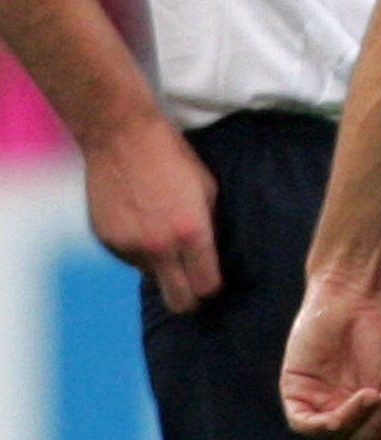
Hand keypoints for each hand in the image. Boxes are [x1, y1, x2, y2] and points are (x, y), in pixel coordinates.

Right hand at [84, 115, 218, 312]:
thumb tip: (213, 255)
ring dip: (161, 265)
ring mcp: (129, 247)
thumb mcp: (208, 189)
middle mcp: (159, 247)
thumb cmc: (173, 158)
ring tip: (163, 233)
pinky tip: (140, 221)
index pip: (206, 287)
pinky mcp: (106, 241)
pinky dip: (138, 250)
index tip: (214, 281)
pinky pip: (129, 259)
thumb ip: (210, 227)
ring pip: (152, 276)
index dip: (213, 288)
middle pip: (179, 301)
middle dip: (190, 298)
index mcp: (191, 233)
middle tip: (194, 284)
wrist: (122, 138)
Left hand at [279, 276, 380, 439]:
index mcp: (364, 419)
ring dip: (359, 422)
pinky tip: (347, 409)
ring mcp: (317, 407)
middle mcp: (340, 417)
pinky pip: (305, 425)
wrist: (358, 301)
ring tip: (378, 393)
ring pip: (335, 437)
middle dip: (378, 432)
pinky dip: (328, 424)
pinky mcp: (295, 395)